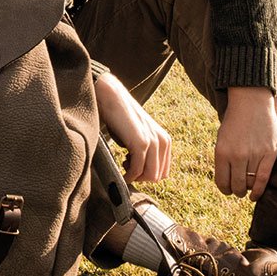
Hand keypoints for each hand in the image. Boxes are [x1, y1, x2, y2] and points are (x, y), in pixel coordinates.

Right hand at [93, 69, 171, 183]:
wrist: (111, 99)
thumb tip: (141, 175)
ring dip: (135, 176)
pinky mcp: (141, 143)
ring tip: (124, 163)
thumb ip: (146, 152)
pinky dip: (128, 175)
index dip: (146, 173)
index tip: (133, 165)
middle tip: (127, 164)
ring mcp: (153, 142)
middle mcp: (163, 141)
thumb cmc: (121, 119)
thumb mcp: (140, 136)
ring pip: (150, 176)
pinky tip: (121, 167)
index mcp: (165, 140)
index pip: (163, 172)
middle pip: (157, 176)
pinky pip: (137, 170)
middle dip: (141, 176)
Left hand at [214, 86, 276, 200]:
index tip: (227, 189)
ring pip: (250, 184)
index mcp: (222, 152)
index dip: (224, 189)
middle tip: (237, 189)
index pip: (222, 182)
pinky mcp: (269, 154)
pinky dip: (258, 191)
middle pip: (236, 186)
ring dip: (247, 189)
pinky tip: (255, 195)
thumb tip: (227, 181)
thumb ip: (223, 159)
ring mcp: (254, 155)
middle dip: (236, 191)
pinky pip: (263, 179)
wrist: (251, 102)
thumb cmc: (234, 122)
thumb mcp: (221, 139)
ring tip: (247, 186)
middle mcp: (237, 155)